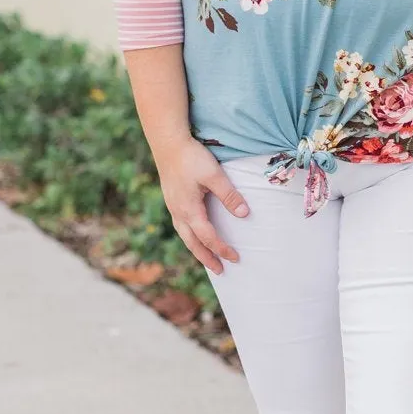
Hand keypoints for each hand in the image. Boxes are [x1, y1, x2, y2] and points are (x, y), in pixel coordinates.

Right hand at [152, 136, 248, 274]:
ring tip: (207, 257)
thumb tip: (244, 215)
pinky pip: (181, 225)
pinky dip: (190, 235)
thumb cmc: (191, 157)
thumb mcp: (214, 175)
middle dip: (207, 258)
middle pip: (192, 243)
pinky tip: (195, 233)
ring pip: (184, 235)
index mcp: (189, 210)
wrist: (167, 142)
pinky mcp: (171, 199)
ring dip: (196, 249)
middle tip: (220, 271)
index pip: (208, 237)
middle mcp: (178, 212)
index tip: (236, 258)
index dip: (222, 249)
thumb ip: (229, 196)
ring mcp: (173, 206)